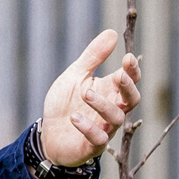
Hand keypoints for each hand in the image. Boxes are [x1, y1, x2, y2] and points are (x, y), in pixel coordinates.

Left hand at [40, 29, 141, 166]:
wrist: (46, 134)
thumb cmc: (64, 104)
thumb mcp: (74, 76)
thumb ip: (93, 57)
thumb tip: (112, 32)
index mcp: (109, 91)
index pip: (129, 80)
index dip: (132, 70)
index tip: (127, 58)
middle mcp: (111, 110)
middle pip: (132, 100)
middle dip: (128, 88)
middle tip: (119, 76)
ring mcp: (103, 129)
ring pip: (116, 118)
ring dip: (103, 105)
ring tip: (85, 93)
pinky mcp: (91, 146)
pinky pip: (98, 140)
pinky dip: (88, 128)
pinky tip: (75, 117)